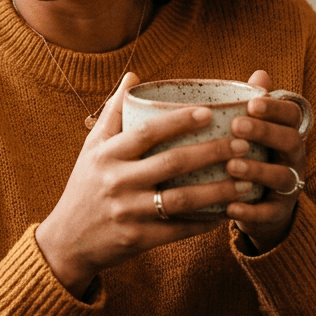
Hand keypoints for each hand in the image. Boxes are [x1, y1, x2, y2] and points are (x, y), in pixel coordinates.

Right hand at [35, 72, 256, 298]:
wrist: (68, 239)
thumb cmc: (85, 185)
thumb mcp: (92, 147)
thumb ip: (114, 112)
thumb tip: (134, 76)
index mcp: (107, 155)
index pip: (147, 132)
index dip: (179, 121)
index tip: (209, 112)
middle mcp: (117, 181)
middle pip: (172, 163)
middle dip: (211, 152)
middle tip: (243, 143)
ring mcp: (128, 212)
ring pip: (182, 199)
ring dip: (218, 190)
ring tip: (246, 181)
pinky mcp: (138, 239)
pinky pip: (179, 229)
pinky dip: (205, 222)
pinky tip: (226, 213)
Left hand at [225, 70, 308, 253]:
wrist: (260, 206)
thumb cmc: (253, 156)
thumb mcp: (253, 130)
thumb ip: (254, 105)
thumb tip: (260, 73)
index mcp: (286, 133)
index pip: (292, 115)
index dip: (275, 108)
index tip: (252, 103)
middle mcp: (293, 158)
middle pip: (290, 141)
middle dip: (265, 132)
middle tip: (237, 127)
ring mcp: (288, 186)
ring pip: (282, 177)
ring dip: (258, 170)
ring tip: (231, 166)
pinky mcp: (277, 213)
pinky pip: (269, 213)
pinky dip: (250, 212)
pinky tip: (230, 208)